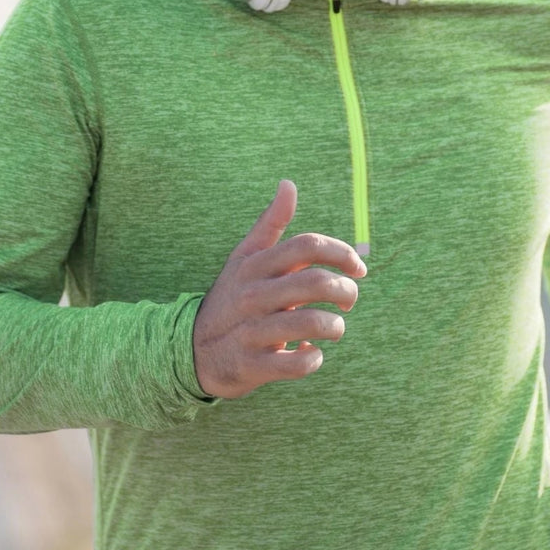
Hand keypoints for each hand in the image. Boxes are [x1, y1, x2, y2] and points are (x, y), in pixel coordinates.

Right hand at [193, 180, 366, 398]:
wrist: (190, 350)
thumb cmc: (232, 297)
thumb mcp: (245, 257)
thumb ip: (271, 223)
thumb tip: (288, 184)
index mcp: (256, 265)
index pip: (307, 246)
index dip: (342, 253)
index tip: (359, 268)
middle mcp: (253, 294)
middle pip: (315, 283)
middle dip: (346, 291)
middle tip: (350, 300)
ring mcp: (251, 331)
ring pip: (311, 323)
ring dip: (334, 327)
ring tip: (334, 328)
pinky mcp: (252, 365)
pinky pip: (296, 364)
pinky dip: (313, 359)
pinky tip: (311, 353)